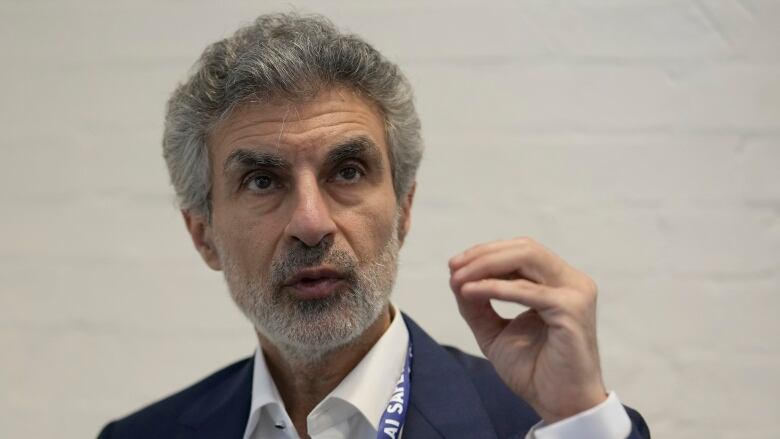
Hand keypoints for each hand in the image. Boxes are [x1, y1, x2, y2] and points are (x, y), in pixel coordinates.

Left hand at [449, 237, 607, 423]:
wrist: (559, 406)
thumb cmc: (534, 371)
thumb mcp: (494, 331)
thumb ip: (478, 305)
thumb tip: (455, 277)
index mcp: (559, 283)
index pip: (521, 252)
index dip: (486, 252)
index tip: (454, 265)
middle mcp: (572, 282)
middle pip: (525, 248)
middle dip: (483, 254)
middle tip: (453, 267)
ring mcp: (576, 294)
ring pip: (528, 258)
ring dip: (486, 265)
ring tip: (458, 279)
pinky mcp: (572, 310)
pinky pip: (527, 290)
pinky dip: (496, 288)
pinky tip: (472, 292)